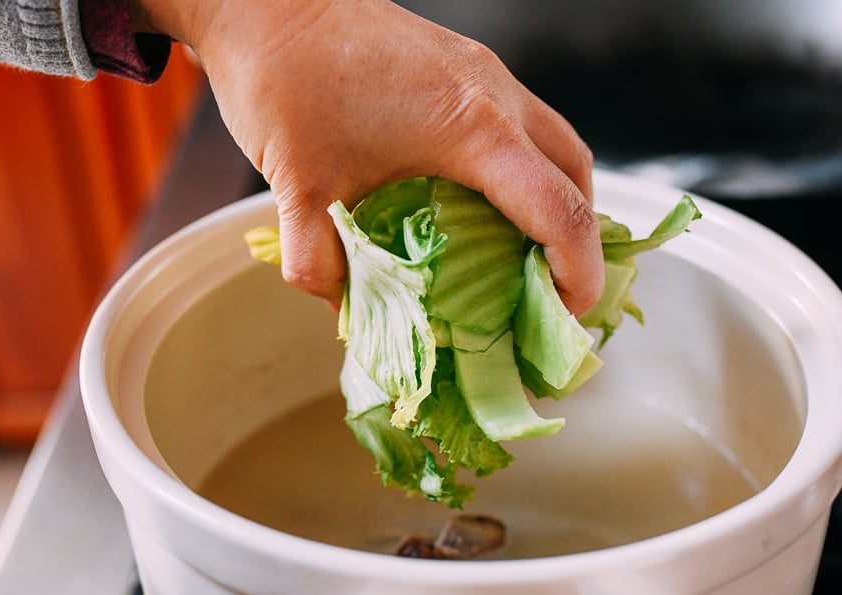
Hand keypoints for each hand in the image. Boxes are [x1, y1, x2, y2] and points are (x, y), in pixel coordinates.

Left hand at [132, 0, 603, 313]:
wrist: (263, 2)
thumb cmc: (283, 78)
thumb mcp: (297, 189)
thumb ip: (321, 264)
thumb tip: (347, 315)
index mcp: (470, 128)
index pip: (558, 210)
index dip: (578, 273)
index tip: (568, 316)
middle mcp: (493, 95)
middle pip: (576, 179)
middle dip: (578, 246)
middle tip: (550, 299)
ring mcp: (484, 75)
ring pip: (557, 147)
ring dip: (557, 206)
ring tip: (526, 261)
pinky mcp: (465, 67)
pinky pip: (525, 127)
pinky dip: (527, 175)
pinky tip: (485, 208)